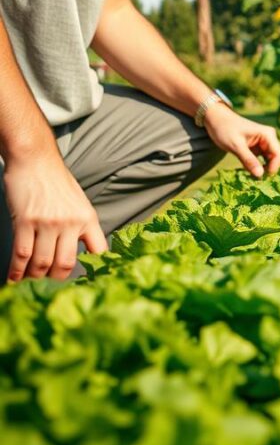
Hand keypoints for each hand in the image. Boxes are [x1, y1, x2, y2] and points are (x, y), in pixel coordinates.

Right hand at [3, 153, 106, 281]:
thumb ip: (81, 227)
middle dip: (55, 279)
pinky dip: (17, 271)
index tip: (86, 284)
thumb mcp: (80, 203)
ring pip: (42, 262)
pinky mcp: (25, 221)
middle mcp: (71, 223)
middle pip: (65, 264)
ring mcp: (48, 223)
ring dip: (34, 277)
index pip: (99, 251)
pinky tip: (14, 279)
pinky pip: (22, 254)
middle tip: (47, 284)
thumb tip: (81, 251)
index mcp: (88, 220)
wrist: (35, 160)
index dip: (94, 270)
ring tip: (29, 282)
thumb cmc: (56, 182)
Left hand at [203, 103, 279, 177]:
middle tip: (254, 178)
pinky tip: (245, 168)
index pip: (278, 154)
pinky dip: (254, 167)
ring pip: (268, 161)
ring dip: (260, 169)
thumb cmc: (225, 129)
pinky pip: (260, 161)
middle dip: (266, 169)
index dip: (273, 167)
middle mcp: (268, 139)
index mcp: (267, 134)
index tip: (261, 177)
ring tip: (248, 174)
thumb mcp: (236, 145)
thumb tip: (260, 175)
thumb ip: (249, 160)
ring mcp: (263, 144)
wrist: (216, 120)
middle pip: (275, 159)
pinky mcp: (257, 148)